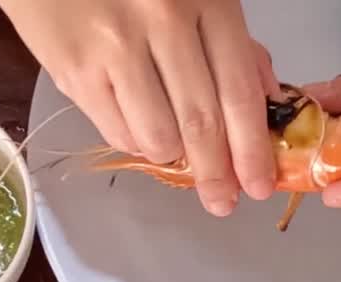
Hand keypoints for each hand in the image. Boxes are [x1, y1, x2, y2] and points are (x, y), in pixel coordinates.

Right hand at [0, 0, 279, 216]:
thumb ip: (233, 41)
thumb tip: (266, 98)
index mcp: (206, 0)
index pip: (238, 91)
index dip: (252, 148)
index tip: (259, 185)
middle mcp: (164, 21)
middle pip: (202, 122)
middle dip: (217, 173)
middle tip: (222, 202)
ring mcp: (115, 46)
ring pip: (159, 136)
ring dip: (172, 155)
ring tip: (173, 149)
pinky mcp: (75, 69)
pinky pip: (117, 131)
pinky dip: (136, 142)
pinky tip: (140, 130)